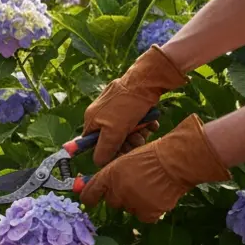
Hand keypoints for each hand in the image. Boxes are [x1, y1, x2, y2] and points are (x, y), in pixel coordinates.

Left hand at [79, 115, 229, 222]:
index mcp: (109, 176)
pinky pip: (144, 217)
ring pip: (128, 209)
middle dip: (120, 196)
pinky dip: (150, 210)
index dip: (89, 197)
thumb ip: (111, 174)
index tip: (91, 200)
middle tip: (135, 185)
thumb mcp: (125, 160)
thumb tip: (99, 187)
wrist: (176, 161)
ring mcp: (132, 203)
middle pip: (111, 202)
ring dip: (135, 202)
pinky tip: (157, 197)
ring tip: (150, 188)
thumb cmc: (152, 156)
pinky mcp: (148, 212)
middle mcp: (117, 191)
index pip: (89, 194)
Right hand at [84, 46, 187, 164]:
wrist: (147, 80)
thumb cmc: (127, 105)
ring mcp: (117, 109)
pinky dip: (145, 124)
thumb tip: (98, 163)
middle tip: (138, 140)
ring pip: (127, 131)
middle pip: (113, 138)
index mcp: (92, 119)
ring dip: (139, 134)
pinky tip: (152, 122)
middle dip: (127, 142)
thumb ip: (104, 149)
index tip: (120, 152)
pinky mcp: (131, 105)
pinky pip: (137, 121)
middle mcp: (102, 114)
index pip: (93, 143)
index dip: (106, 150)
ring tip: (146, 129)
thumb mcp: (113, 131)